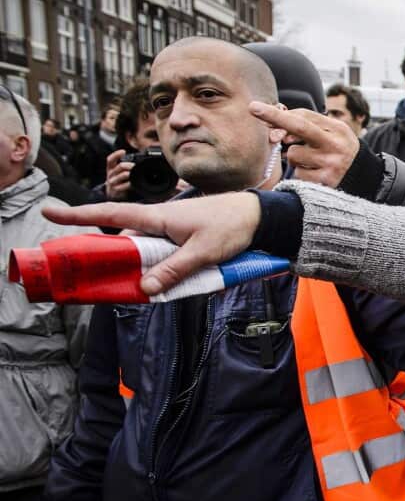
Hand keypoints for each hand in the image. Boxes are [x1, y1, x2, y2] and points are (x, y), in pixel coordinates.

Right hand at [43, 191, 260, 294]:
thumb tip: (144, 288)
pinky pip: (159, 255)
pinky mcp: (179, 240)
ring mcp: (168, 231)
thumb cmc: (231, 226)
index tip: (50, 212)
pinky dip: (156, 268)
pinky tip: (162, 282)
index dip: (79, 215)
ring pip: (141, 251)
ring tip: (131, 284)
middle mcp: (157, 221)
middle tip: (89, 273)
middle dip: (105, 255)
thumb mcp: (202, 252)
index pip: (110, 214)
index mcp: (157, 217)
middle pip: (121, 239)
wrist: (257, 216)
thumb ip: (174, 270)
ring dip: (136, 266)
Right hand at [104, 149, 131, 200]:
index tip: (123, 151)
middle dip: (130, 165)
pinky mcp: (116, 189)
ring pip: (122, 175)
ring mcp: (113, 182)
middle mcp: (111, 174)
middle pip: (120, 166)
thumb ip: (125, 165)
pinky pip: (123, 186)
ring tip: (135, 174)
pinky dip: (129, 184)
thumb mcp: (119, 172)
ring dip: (130, 174)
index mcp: (111, 168)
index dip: (116, 155)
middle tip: (136, 166)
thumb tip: (138, 157)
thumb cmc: (119, 180)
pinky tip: (132, 183)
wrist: (113, 194)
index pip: (111, 159)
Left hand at [251, 103, 356, 187]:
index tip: (255, 107)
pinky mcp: (324, 182)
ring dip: (294, 156)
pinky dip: (301, 172)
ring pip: (293, 154)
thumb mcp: (329, 132)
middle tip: (253, 108)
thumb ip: (305, 124)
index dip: (278, 112)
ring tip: (311, 160)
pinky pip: (297, 173)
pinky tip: (314, 172)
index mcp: (337, 129)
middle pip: (300, 127)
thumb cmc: (336, 149)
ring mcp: (331, 164)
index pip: (304, 117)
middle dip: (275, 117)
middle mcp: (336, 145)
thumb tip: (273, 127)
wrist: (361, 176)